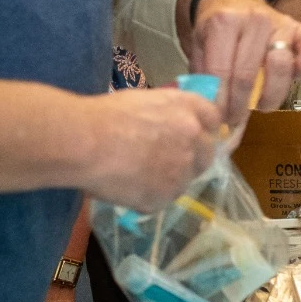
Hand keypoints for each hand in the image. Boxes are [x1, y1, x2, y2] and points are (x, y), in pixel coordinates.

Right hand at [81, 87, 224, 209]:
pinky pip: (162, 200)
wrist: (86, 142)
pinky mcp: (165, 196)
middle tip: (165, 162)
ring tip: (136, 176)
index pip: (213, 119)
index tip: (192, 137)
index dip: (202, 129)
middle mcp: (194, 139)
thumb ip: (169, 114)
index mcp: (189, 109)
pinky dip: (147, 198)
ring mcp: (182, 171)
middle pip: (206, 154)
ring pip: (184, 180)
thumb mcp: (146, 101)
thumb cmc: (106, 116)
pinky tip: (126, 188)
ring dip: (168, 180)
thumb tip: (170, 126)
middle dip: (191, 158)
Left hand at [187, 0, 300, 122]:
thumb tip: (208, 111)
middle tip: (234, 119)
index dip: (219, 101)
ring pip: (280, 66)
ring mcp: (281, 23)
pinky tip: (292, 80)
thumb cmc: (217, 30)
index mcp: (224, 21)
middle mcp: (255, 19)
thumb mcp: (199, 47)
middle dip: (239, 105)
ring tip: (261, 106)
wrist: (234, 1)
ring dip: (271, 95)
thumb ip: (202, 76)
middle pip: (246, 74)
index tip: (217, 118)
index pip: (220, 71)